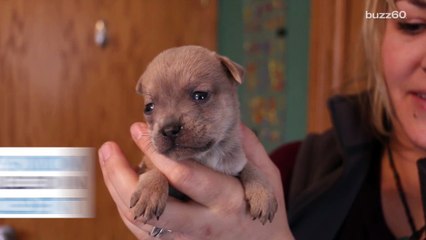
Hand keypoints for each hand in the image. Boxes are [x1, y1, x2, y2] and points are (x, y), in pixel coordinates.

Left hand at [98, 122, 293, 239]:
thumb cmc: (265, 211)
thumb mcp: (265, 175)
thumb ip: (247, 146)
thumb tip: (228, 118)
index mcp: (226, 200)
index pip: (184, 176)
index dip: (156, 152)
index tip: (136, 129)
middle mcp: (204, 224)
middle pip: (152, 208)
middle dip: (122, 177)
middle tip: (107, 148)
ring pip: (141, 224)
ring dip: (117, 192)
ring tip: (107, 162)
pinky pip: (144, 234)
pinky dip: (127, 209)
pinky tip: (120, 186)